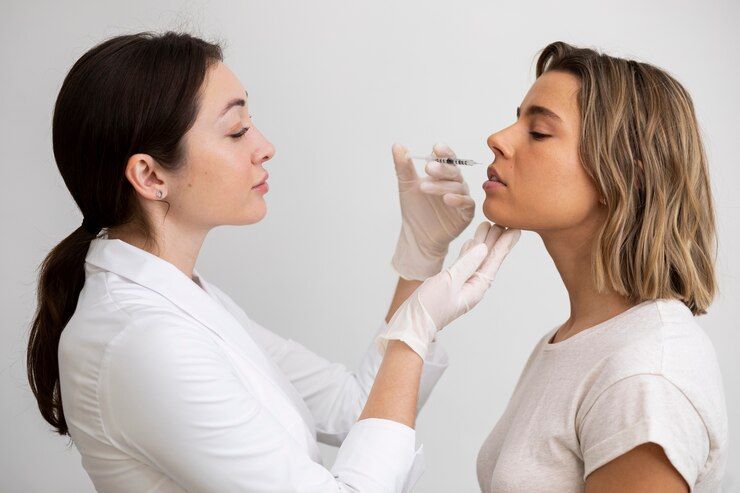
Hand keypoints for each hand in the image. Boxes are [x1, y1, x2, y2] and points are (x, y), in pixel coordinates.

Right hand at [378, 222, 520, 358]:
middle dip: (497, 240)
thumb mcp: (449, 282)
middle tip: (507, 221)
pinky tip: (472, 243)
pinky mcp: (451, 284)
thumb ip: (466, 263)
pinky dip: (469, 252)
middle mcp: (473, 286)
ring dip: (483, 243)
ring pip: (476, 259)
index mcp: (476, 287)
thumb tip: (483, 248)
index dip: (505, 244)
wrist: (412, 323)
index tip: (516, 229)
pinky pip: (464, 263)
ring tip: (490, 226)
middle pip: (488, 259)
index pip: (494, 261)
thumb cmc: (429, 306)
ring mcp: (462, 285)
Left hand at [391, 142, 475, 280]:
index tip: (436, 148)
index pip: (448, 159)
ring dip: (442, 186)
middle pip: (454, 171)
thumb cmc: (415, 210)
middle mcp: (455, 184)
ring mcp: (462, 198)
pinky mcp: (466, 213)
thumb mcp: (406, 186)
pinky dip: (458, 200)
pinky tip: (446, 198)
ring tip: (424, 187)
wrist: (417, 235)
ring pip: (458, 186)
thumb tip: (397, 145)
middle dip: (442, 168)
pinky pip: (467, 203)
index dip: (444, 152)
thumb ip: (403, 166)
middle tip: (428, 168)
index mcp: (443, 174)